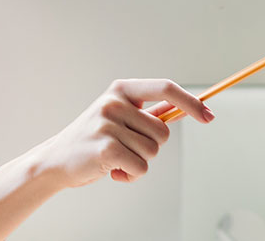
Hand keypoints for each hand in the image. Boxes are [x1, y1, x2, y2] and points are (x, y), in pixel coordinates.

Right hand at [31, 79, 214, 187]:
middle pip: (163, 131)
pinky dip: (131, 176)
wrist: (56, 160)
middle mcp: (114, 103)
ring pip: (153, 152)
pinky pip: (141, 168)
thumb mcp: (118, 118)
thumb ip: (149, 114)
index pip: (165, 88)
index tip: (208, 116)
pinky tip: (113, 171)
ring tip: (116, 160)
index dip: (191, 102)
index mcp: (121, 90)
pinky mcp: (106, 148)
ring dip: (139, 162)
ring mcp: (108, 124)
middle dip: (151, 146)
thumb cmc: (92, 140)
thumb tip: (185, 110)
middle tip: (126, 148)